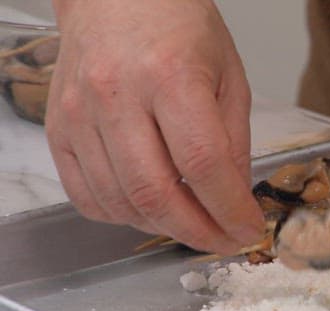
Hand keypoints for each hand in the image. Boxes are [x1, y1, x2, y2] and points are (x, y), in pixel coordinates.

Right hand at [46, 0, 263, 253]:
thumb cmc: (178, 28)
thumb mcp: (227, 76)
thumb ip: (232, 141)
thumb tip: (235, 198)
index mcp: (170, 76)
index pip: (203, 164)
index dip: (229, 209)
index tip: (248, 230)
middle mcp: (117, 96)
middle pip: (156, 194)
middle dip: (198, 232)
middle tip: (223, 240)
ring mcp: (80, 115)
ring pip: (120, 203)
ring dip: (163, 227)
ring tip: (192, 223)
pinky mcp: (59, 129)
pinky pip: (85, 196)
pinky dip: (123, 216)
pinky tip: (149, 209)